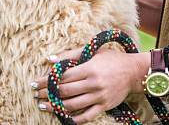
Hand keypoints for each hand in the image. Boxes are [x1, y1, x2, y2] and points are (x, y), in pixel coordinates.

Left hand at [31, 47, 148, 123]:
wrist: (133, 71)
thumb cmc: (111, 59)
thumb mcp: (93, 51)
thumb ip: (70, 55)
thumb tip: (49, 59)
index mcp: (89, 68)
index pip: (62, 76)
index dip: (47, 80)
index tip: (35, 82)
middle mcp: (93, 83)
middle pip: (65, 91)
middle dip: (47, 93)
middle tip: (36, 94)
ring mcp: (99, 96)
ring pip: (72, 105)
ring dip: (55, 106)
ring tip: (43, 105)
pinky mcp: (104, 106)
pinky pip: (86, 116)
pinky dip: (73, 119)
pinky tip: (62, 117)